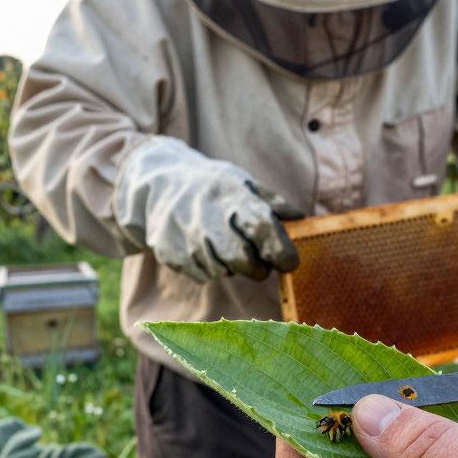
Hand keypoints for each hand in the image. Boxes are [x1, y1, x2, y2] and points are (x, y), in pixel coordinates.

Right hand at [114, 135, 300, 282]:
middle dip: (257, 268)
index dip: (279, 249)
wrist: (157, 182)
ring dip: (230, 266)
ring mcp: (184, 235)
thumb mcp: (241, 181)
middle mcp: (206, 215)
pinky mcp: (168, 252)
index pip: (261, 226)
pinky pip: (200, 275)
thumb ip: (271, 202)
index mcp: (230, 195)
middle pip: (241, 259)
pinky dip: (209, 268)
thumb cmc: (210, 185)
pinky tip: (205, 250)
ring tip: (225, 247)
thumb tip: (300, 217)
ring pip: (220, 271)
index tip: (290, 263)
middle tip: (261, 264)